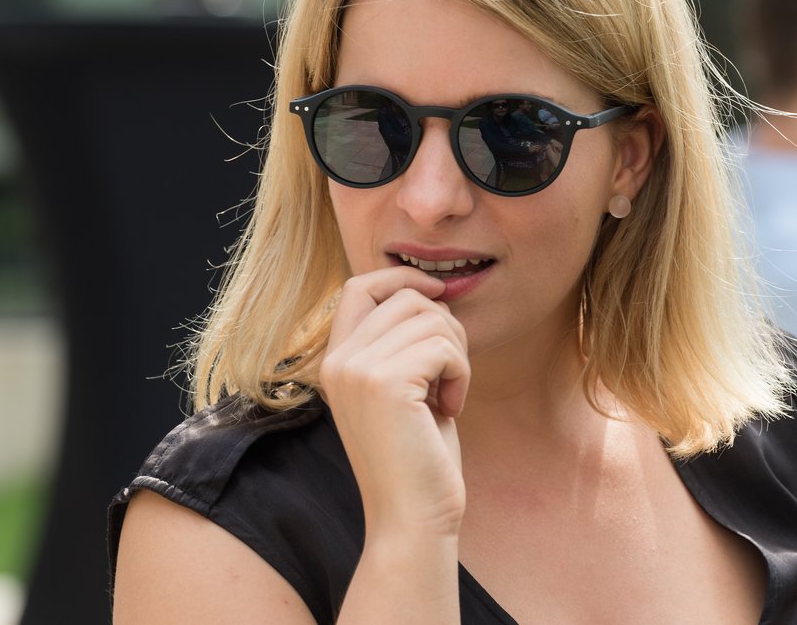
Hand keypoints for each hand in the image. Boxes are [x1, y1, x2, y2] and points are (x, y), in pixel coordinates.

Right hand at [320, 266, 469, 539]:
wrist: (412, 519)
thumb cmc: (418, 458)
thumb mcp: (403, 389)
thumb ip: (404, 342)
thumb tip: (433, 290)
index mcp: (335, 360)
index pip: (360, 285)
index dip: (402, 278)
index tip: (438, 293)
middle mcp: (337, 360)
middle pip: (405, 297)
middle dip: (445, 327)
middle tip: (450, 373)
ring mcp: (356, 370)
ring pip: (430, 318)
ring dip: (457, 353)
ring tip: (448, 396)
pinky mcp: (385, 383)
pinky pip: (444, 346)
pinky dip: (461, 373)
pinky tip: (451, 408)